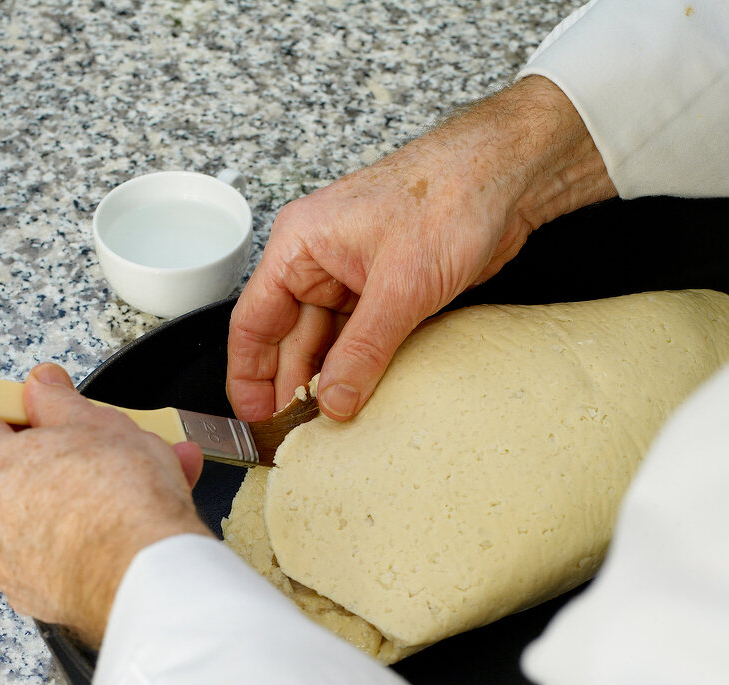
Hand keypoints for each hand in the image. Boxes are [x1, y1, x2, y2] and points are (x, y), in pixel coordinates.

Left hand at [0, 362, 210, 647]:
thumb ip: (58, 401)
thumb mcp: (95, 422)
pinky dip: (91, 534)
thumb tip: (45, 390)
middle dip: (60, 453)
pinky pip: (62, 551)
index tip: (45, 404)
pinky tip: (135, 517)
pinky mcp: (40, 596)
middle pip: (11, 472)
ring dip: (87, 493)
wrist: (148, 575)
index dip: (15, 407)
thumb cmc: (117, 503)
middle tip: (99, 442)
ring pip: (44, 514)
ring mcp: (5, 566)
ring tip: (145, 475)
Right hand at [227, 76, 614, 422]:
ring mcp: (352, 278)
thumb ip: (362, 351)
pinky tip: (358, 399)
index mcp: (300, 246)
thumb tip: (334, 401)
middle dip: (291, 386)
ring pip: (326, 344)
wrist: (508, 178)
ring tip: (328, 425)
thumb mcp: (400, 287)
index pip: (254, 321)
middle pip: (288, 339)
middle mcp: (319, 262)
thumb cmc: (450, 196)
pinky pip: (360, 341)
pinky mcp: (386, 292)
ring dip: (328, 382)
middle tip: (296, 435)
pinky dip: (358, 370)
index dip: (248, 375)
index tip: (254, 417)